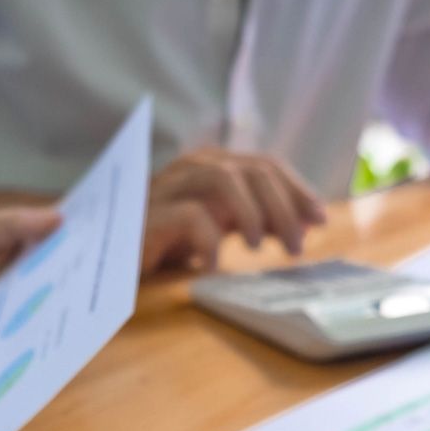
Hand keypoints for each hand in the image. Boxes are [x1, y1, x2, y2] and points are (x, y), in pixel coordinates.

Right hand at [142, 147, 326, 273]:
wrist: (110, 257)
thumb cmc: (169, 242)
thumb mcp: (221, 227)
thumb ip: (259, 220)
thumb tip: (306, 225)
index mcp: (212, 166)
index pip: (265, 165)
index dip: (297, 190)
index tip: (319, 220)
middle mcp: (191, 168)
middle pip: (250, 170)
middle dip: (282, 207)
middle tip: (296, 245)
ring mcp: (167, 187)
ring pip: (222, 179)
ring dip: (251, 213)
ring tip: (259, 248)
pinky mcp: (147, 215)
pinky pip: (189, 215)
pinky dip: (209, 240)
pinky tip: (213, 265)